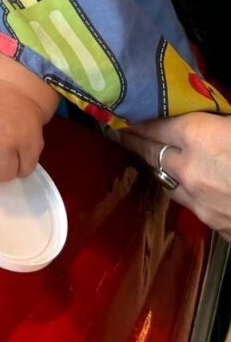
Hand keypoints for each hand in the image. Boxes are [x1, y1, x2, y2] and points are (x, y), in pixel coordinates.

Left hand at [121, 114, 230, 239]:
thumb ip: (221, 119)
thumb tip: (210, 115)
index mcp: (199, 136)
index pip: (153, 124)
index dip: (138, 119)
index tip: (124, 115)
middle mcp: (190, 169)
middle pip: (149, 152)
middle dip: (134, 141)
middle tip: (122, 133)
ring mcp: (202, 202)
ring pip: (166, 181)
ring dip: (159, 168)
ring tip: (153, 157)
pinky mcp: (218, 226)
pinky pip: (191, 204)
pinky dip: (187, 192)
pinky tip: (190, 186)